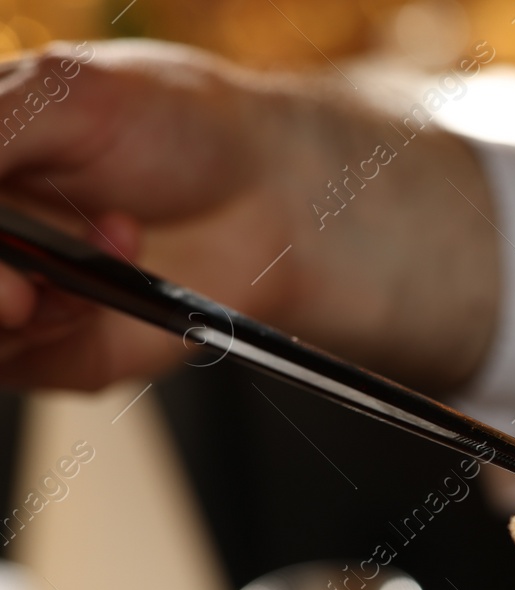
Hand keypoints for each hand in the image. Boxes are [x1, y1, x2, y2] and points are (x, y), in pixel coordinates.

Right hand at [0, 39, 499, 392]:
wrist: (294, 197)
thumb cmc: (187, 124)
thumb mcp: (72, 98)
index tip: (1, 270)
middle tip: (27, 287)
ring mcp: (27, 296)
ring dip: (33, 321)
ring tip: (113, 256)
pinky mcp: (79, 352)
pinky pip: (43, 374)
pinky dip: (78, 347)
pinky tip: (135, 304)